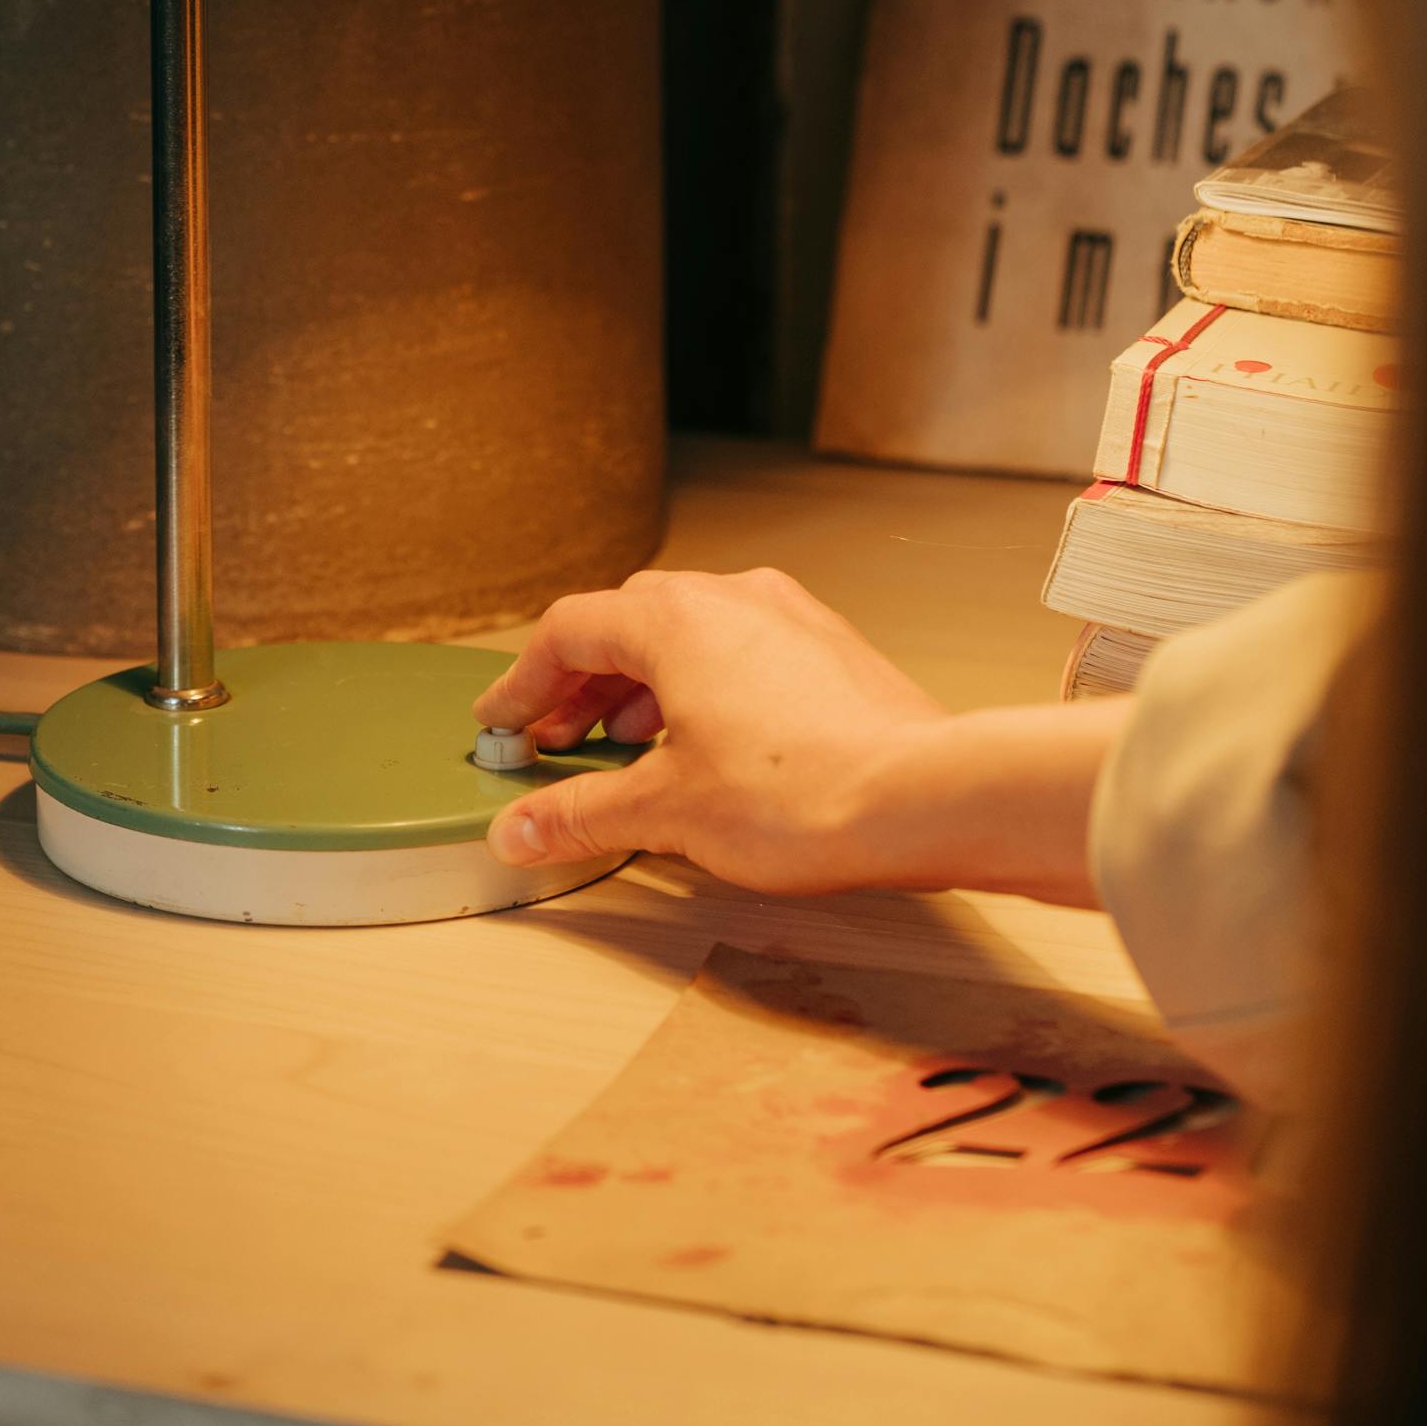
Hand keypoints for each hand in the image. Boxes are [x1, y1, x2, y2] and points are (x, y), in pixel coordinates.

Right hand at [469, 567, 1123, 901]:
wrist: (923, 795)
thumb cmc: (803, 792)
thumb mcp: (667, 812)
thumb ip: (582, 813)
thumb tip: (519, 829)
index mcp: (674, 618)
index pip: (569, 631)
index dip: (523, 683)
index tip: (502, 723)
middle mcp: (730, 596)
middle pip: (627, 624)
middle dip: (582, 685)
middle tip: (555, 740)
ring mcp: (787, 615)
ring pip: (689, 634)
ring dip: (642, 686)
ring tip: (626, 748)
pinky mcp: (828, 648)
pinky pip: (741, 651)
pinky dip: (700, 688)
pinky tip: (704, 747)